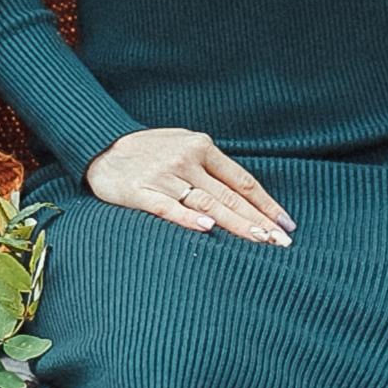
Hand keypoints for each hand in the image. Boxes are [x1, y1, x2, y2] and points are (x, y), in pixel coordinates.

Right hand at [85, 127, 292, 242]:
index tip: (286, 224)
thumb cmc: (149, 150)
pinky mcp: (140, 192)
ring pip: (207, 204)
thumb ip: (211, 166)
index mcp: (201, 147)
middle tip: (282, 242)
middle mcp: (186, 160)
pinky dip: (188, 218)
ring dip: (236, 224)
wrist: (101, 146)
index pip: (242, 181)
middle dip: (258, 221)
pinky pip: (168, 208)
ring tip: (260, 240)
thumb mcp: (183, 145)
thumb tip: (246, 196)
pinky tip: (208, 229)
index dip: (266, 203)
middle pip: (229, 196)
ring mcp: (164, 176)